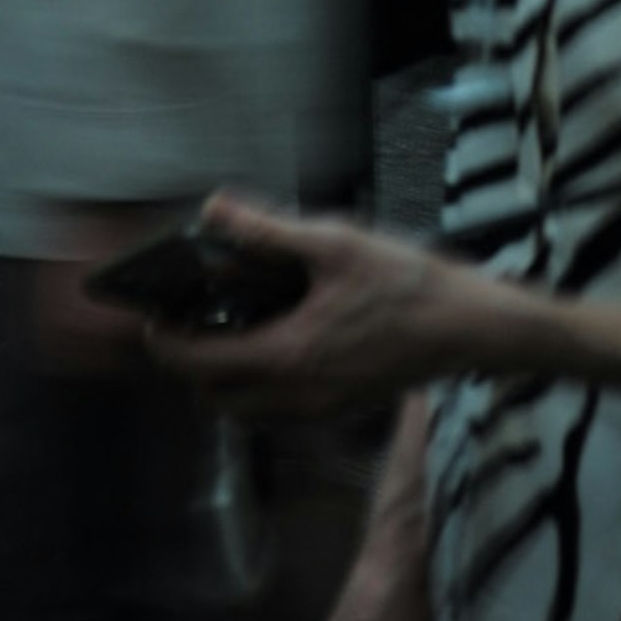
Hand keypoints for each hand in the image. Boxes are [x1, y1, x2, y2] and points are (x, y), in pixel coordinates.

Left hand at [134, 197, 521, 411]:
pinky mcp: (340, 407)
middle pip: (215, 399)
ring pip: (246, 410)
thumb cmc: (409, 284)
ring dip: (222, 378)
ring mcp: (321, 409)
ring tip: (223, 325)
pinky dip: (256, 383)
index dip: (165, 343)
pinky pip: (277, 409)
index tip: (149, 316)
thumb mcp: (334, 243)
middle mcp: (299, 396)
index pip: (200, 365)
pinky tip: (271, 335)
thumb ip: (267, 231)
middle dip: (188, 365)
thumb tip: (212, 210)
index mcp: (289, 358)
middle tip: (184, 318)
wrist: (471, 328)